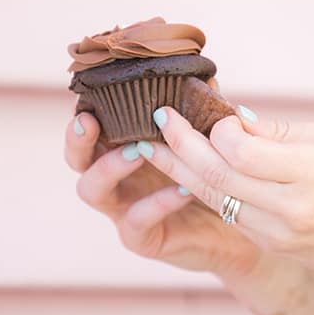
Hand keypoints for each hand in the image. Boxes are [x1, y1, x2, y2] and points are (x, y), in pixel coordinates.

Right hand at [63, 111, 263, 282]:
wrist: (236, 223)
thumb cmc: (214, 175)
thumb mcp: (205, 140)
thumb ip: (193, 112)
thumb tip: (197, 76)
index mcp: (123, 149)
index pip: (91, 128)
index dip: (84, 111)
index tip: (88, 94)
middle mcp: (114, 178)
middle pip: (76, 159)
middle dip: (77, 139)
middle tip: (88, 121)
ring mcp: (122, 210)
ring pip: (93, 190)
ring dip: (111, 166)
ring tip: (140, 149)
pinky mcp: (141, 239)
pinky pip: (138, 221)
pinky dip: (158, 202)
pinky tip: (184, 188)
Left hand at [138, 106, 313, 282]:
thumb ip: (279, 132)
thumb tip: (232, 119)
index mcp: (312, 172)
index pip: (241, 152)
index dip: (218, 131)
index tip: (212, 114)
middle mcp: (290, 207)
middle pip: (218, 176)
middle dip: (181, 146)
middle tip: (158, 120)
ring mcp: (277, 233)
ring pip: (214, 199)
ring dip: (180, 171)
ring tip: (153, 147)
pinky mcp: (270, 246)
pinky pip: (228, 214)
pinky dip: (205, 190)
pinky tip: (187, 171)